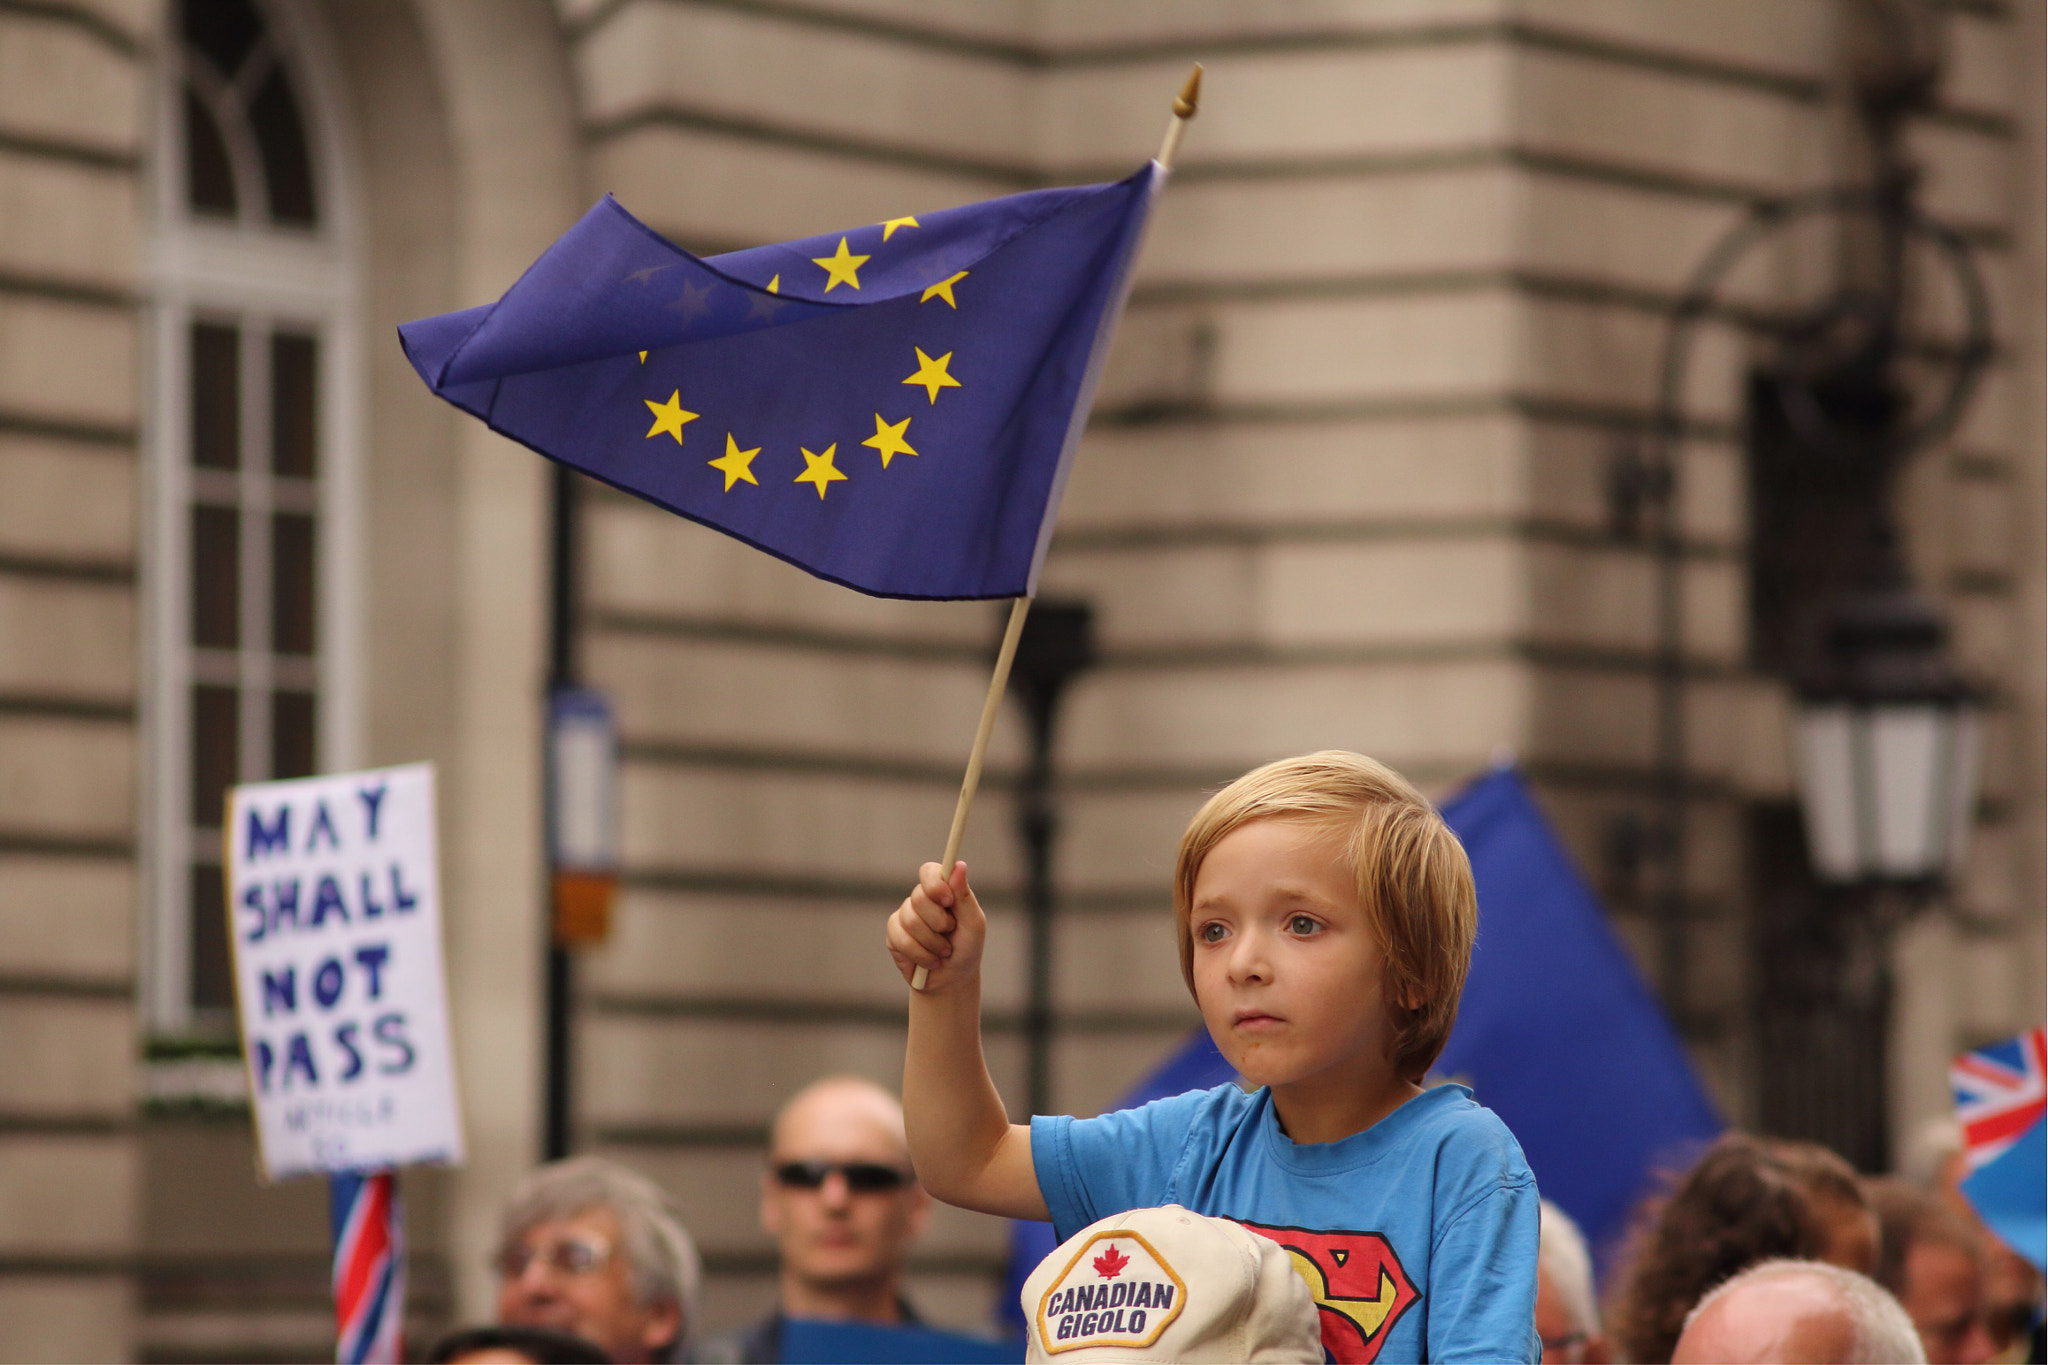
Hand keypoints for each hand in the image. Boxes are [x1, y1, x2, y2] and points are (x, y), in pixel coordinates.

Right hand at [887, 861, 984, 990]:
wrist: (952, 979)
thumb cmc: (966, 948)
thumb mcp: (973, 923)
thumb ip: (964, 895)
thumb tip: (959, 865)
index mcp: (942, 890)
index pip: (929, 871)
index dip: (934, 884)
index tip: (948, 900)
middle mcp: (921, 900)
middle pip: (918, 897)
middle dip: (938, 922)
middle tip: (950, 933)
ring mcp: (904, 916)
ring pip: (910, 920)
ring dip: (932, 942)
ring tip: (943, 952)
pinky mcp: (893, 935)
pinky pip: (902, 939)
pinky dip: (921, 954)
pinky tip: (930, 961)